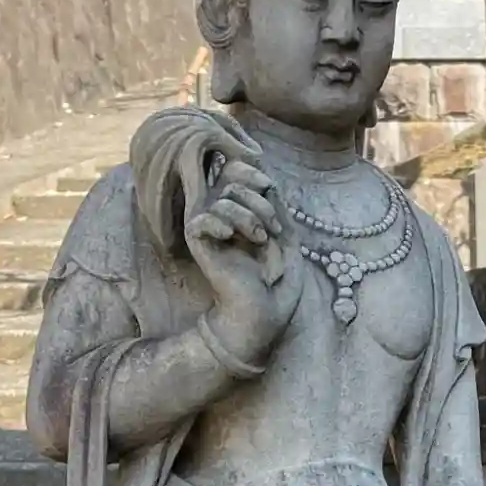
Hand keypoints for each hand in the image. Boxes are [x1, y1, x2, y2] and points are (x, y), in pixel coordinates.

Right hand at [183, 159, 301, 369]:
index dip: (252, 171)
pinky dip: (221, 222)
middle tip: (275, 230)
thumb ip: (274, 205)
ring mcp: (209, 230)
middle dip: (259, 200)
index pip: (235, 171)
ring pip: (222, 198)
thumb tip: (263, 178)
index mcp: (241, 213)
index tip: (271, 189)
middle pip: (232, 180)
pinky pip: (201, 217)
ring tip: (262, 240)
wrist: (262, 314)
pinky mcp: (198, 244)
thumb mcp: (287, 236)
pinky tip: (231, 237)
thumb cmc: (276, 281)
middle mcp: (222, 218)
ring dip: (249, 215)